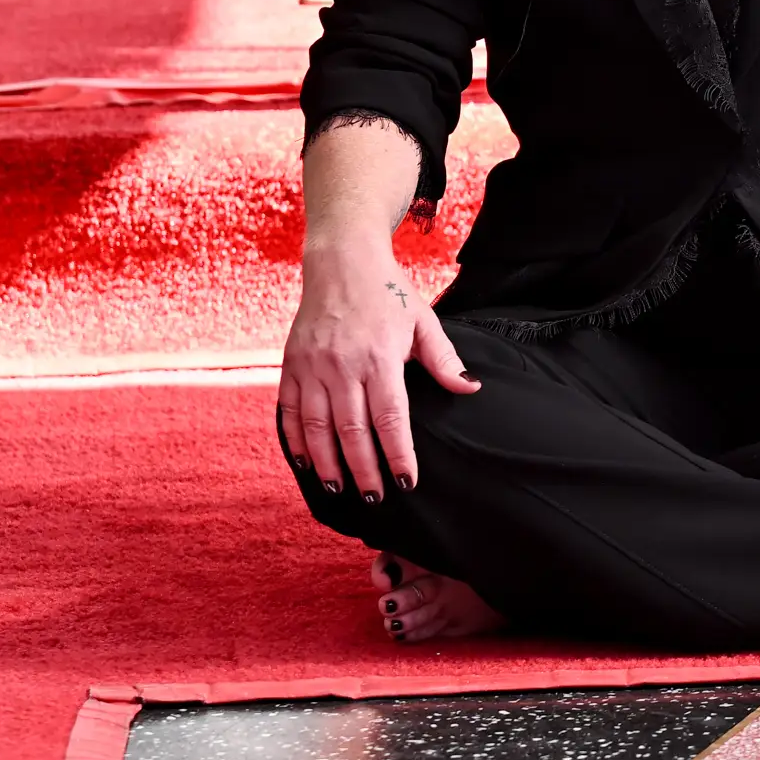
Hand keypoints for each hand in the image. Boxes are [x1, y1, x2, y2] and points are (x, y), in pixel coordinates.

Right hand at [277, 249, 478, 500]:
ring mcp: (312, 366)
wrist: (341, 260)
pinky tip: (306, 463)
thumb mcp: (423, 320)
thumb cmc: (388, 292)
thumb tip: (470, 388)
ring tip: (339, 488)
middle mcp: (342, 366)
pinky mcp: (292, 364)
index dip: (398, 454)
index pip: (390, 418)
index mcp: (379, 357)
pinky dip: (295, 441)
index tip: (407, 482)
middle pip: (352, 431)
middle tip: (374, 499)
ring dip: (327, 462)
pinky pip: (289, 411)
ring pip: (316, 427)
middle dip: (363, 470)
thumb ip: (444, 358)